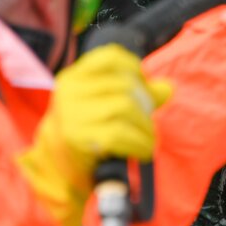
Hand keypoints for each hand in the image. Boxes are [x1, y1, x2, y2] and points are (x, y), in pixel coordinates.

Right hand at [16, 44, 172, 225]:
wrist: (58, 169)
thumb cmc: (87, 132)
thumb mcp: (105, 106)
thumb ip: (137, 95)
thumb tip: (167, 89)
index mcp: (74, 78)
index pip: (110, 57)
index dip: (134, 66)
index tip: (145, 83)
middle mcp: (70, 92)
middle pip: (124, 86)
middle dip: (146, 105)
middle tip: (149, 123)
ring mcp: (73, 114)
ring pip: (125, 108)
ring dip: (146, 127)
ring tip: (149, 139)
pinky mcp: (80, 138)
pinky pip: (121, 134)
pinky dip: (140, 143)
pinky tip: (144, 150)